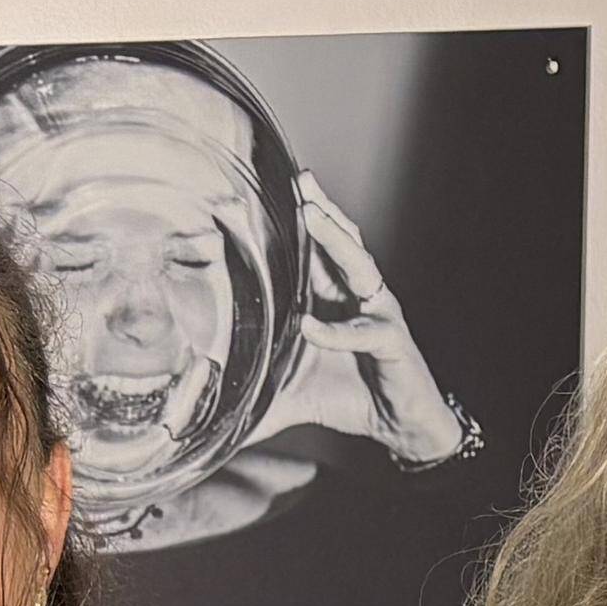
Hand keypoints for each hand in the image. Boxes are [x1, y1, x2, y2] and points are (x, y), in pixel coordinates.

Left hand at [259, 177, 472, 464]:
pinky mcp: (392, 344)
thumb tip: (209, 420)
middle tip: (301, 181)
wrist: (397, 425)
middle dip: (322, 209)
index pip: (317, 250)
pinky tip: (309, 327)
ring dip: (335, 240)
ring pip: (359, 267)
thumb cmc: (347, 398)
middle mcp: (358, 297)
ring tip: (312, 216)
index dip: (301, 220)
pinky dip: (335, 331)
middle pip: (343, 241)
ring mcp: (378, 316)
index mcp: (335, 298)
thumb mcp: (290, 396)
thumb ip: (252, 400)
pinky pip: (363, 332)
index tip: (272, 191)